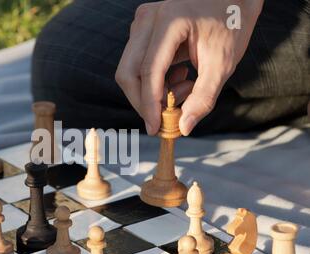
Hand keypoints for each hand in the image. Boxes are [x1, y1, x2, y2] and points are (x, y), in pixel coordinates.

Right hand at [115, 0, 263, 135]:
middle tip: (166, 117)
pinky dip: (155, 81)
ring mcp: (142, 23)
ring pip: (130, 71)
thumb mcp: (223, 63)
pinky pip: (138, 64)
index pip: (148, 71)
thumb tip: (183, 127)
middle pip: (128, 72)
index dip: (149, 104)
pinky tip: (181, 77)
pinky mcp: (143, 30)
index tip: (155, 128)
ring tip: (186, 88)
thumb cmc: (231, 24)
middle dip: (143, 102)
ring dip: (151, 92)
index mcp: (169, 21)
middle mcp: (148, 19)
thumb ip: (203, 97)